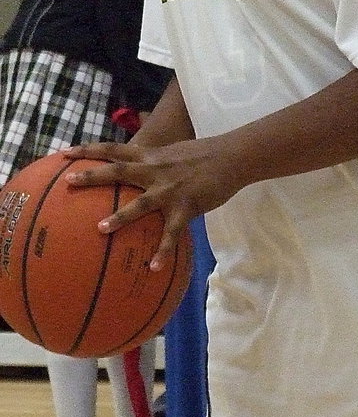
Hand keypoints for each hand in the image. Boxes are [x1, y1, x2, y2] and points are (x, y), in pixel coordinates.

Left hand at [63, 137, 239, 269]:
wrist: (232, 157)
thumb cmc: (204, 154)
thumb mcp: (173, 151)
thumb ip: (153, 160)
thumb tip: (136, 166)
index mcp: (151, 156)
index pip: (114, 149)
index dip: (89, 149)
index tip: (66, 152)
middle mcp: (155, 170)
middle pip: (118, 171)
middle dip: (92, 176)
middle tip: (68, 182)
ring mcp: (170, 190)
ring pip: (140, 204)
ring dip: (120, 216)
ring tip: (100, 229)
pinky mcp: (186, 207)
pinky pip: (171, 233)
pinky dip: (162, 250)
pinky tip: (153, 268)